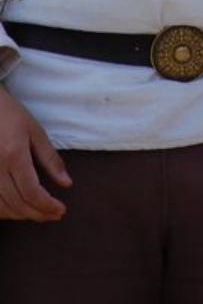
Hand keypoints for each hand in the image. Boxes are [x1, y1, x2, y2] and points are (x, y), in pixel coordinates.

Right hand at [0, 85, 71, 220]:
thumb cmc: (11, 115)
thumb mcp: (35, 131)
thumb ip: (51, 159)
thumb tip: (67, 184)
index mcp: (14, 155)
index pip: (32, 192)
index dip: (47, 206)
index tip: (61, 210)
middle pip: (18, 204)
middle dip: (39, 214)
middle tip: (55, 214)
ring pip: (2, 209)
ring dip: (23, 216)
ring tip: (40, 213)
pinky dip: (5, 212)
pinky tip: (18, 209)